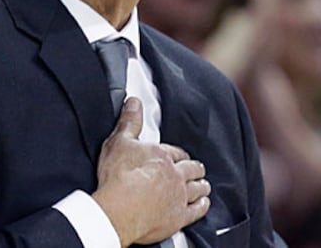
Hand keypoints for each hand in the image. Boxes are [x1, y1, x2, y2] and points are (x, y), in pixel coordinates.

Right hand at [92, 97, 210, 246]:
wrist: (119, 210)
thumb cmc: (117, 178)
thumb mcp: (119, 142)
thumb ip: (129, 121)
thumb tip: (134, 102)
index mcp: (162, 156)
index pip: (176, 152)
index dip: (178, 155)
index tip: (178, 156)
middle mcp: (175, 175)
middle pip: (191, 169)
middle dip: (195, 168)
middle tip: (197, 169)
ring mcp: (179, 197)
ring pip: (198, 189)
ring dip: (201, 186)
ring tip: (203, 185)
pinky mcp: (179, 217)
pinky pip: (197, 211)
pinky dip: (202, 206)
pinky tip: (203, 205)